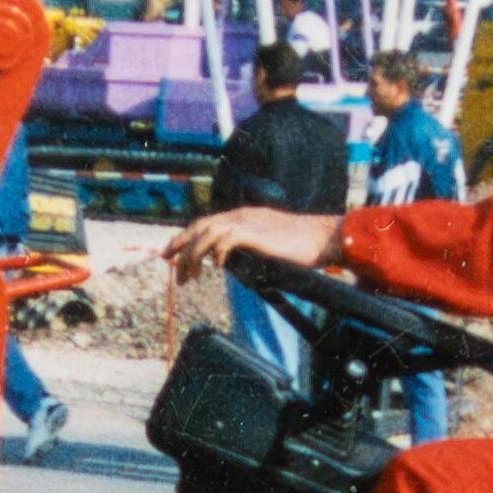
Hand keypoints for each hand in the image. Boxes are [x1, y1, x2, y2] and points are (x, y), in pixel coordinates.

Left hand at [161, 205, 335, 290]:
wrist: (325, 237)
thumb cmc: (303, 246)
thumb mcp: (269, 245)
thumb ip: (249, 249)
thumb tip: (233, 265)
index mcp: (243, 216)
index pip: (206, 223)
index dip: (187, 237)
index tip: (172, 253)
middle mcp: (241, 215)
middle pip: (199, 225)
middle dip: (180, 244)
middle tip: (167, 262)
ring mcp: (248, 222)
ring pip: (206, 234)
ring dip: (193, 256)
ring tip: (189, 277)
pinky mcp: (255, 233)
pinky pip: (226, 240)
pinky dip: (216, 254)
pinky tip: (216, 268)